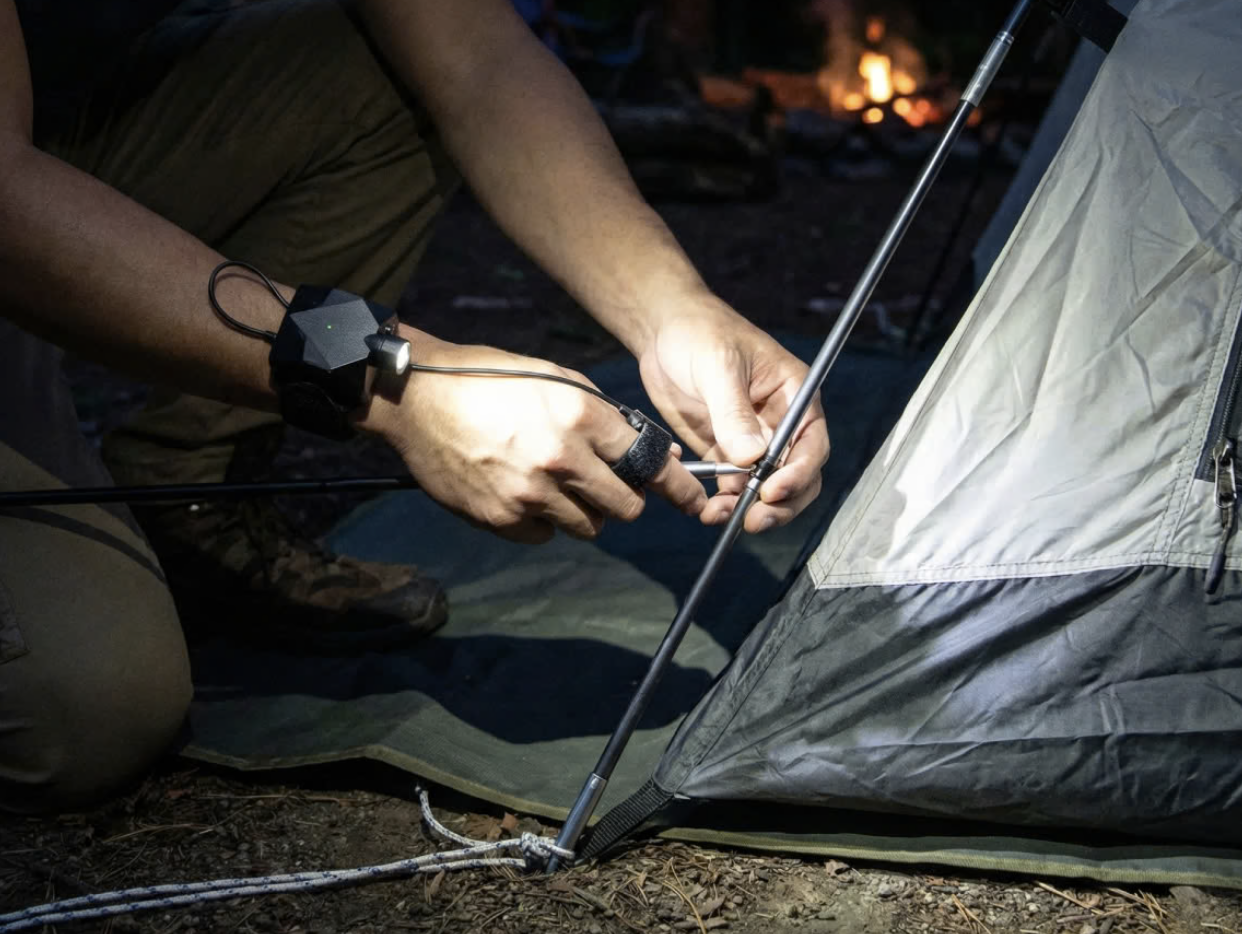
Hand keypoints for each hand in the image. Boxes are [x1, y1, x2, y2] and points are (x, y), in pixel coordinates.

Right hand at [360, 329, 707, 543]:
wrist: (418, 401)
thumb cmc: (490, 381)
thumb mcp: (556, 379)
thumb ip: (605, 417)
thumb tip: (650, 454)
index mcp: (579, 416)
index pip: (646, 462)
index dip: (675, 484)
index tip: (694, 499)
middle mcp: (560, 458)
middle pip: (624, 507)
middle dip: (626, 500)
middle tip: (614, 489)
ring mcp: (529, 493)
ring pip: (587, 527)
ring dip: (584, 513)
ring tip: (559, 486)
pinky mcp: (500, 518)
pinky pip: (544, 536)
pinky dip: (544, 523)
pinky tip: (526, 495)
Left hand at [637, 292, 828, 532]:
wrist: (663, 331)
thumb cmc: (700, 331)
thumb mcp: (719, 366)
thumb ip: (734, 412)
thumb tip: (751, 458)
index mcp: (793, 395)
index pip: (811, 444)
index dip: (798, 473)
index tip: (772, 492)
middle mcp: (779, 422)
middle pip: (796, 475)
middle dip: (778, 503)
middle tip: (752, 520)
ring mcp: (752, 440)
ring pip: (764, 487)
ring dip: (747, 508)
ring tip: (719, 516)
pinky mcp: (723, 451)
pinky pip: (731, 485)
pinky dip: (723, 501)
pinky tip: (707, 509)